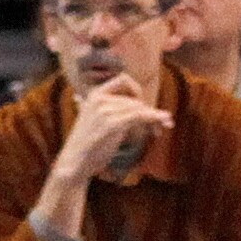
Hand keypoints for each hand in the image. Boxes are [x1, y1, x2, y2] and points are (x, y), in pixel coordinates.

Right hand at [56, 82, 172, 182]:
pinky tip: (165, 122)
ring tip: (161, 129)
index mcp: (94, 95)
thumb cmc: (85, 143)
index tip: (143, 104)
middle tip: (161, 124)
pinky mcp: (112, 124)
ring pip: (140, 108)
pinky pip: (140, 116)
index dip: (137, 89)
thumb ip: (95, 107)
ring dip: (155, 118)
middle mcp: (99, 99)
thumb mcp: (88, 119)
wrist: (75, 160)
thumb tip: (81, 99)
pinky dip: (155, 118)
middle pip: (135, 99)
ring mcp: (105, 110)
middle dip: (150, 111)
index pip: (123, 80)